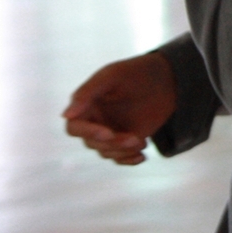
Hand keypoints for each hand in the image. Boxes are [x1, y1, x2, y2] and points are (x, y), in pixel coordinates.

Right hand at [62, 51, 177, 164]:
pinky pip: (120, 158)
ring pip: (106, 152)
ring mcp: (109, 132)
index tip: (108, 133)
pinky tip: (142, 156)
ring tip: (142, 141)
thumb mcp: (111, 76)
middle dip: (113, 143)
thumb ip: (87, 92)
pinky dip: (129, 160)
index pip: (75, 127)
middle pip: (92, 144)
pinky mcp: (125, 140)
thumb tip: (65, 115)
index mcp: (86, 105)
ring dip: (123, 151)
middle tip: (135, 138)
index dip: (88, 133)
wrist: (166, 78)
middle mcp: (94, 121)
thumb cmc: (135, 72)